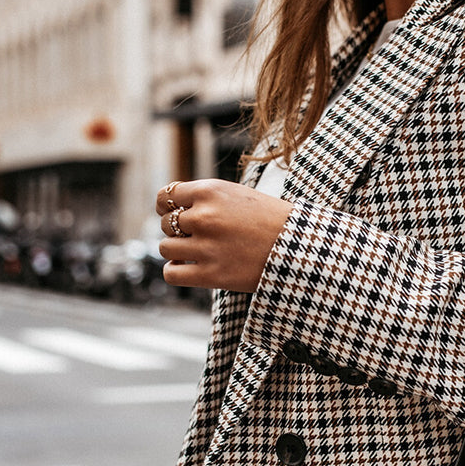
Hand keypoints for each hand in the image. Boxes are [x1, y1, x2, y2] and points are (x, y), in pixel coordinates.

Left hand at [156, 179, 293, 292]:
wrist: (299, 247)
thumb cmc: (270, 220)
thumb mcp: (236, 195)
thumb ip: (204, 198)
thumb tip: (168, 210)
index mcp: (210, 191)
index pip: (165, 197)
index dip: (167, 207)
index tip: (177, 215)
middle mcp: (204, 217)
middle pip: (165, 223)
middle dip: (177, 230)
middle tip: (199, 236)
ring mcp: (206, 247)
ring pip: (165, 248)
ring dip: (176, 251)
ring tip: (194, 253)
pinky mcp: (211, 275)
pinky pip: (172, 273)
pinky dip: (175, 271)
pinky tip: (188, 268)